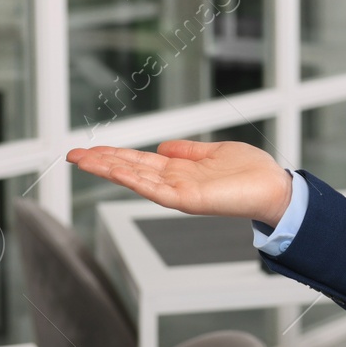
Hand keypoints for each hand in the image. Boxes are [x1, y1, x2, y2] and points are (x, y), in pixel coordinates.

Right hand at [66, 140, 295, 227]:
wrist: (273, 187)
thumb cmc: (250, 172)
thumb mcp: (214, 152)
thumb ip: (187, 151)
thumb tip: (163, 146)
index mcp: (178, 171)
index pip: (138, 162)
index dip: (113, 155)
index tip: (89, 150)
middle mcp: (174, 183)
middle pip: (130, 170)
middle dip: (101, 162)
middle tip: (72, 154)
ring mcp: (178, 192)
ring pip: (136, 179)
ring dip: (110, 170)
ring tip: (84, 160)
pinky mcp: (189, 200)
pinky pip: (156, 190)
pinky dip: (135, 181)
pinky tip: (117, 172)